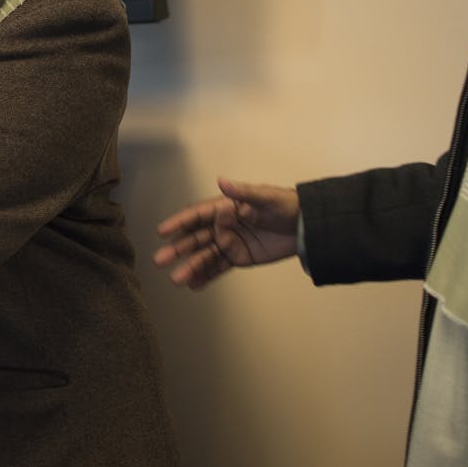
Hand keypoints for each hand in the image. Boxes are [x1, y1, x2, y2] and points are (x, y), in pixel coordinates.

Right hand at [153, 178, 300, 289]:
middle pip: (196, 238)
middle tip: (160, 259)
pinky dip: (206, 276)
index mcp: (226, 207)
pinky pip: (219, 268)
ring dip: (190, 267)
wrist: (307, 226)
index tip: (163, 231)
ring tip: (177, 279)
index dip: (179, 222)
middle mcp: (223, 225)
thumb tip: (222, 181)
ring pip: (205, 256)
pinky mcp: (239, 257)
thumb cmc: (286, 205)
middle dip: (178, 248)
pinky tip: (193, 285)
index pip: (198, 215)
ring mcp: (230, 242)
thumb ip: (243, 193)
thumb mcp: (266, 197)